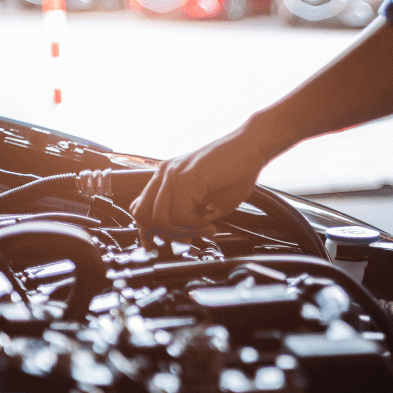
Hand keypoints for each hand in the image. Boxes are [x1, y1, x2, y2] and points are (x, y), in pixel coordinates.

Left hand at [130, 131, 266, 243]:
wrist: (252, 147)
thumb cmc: (235, 172)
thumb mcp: (206, 200)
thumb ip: (188, 215)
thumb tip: (179, 238)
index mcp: (165, 176)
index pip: (140, 208)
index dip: (146, 231)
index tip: (158, 245)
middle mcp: (164, 173)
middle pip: (143, 215)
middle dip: (166, 234)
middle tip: (189, 238)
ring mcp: (173, 174)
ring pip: (161, 219)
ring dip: (186, 229)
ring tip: (207, 225)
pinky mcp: (187, 177)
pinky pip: (181, 214)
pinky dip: (198, 222)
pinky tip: (213, 214)